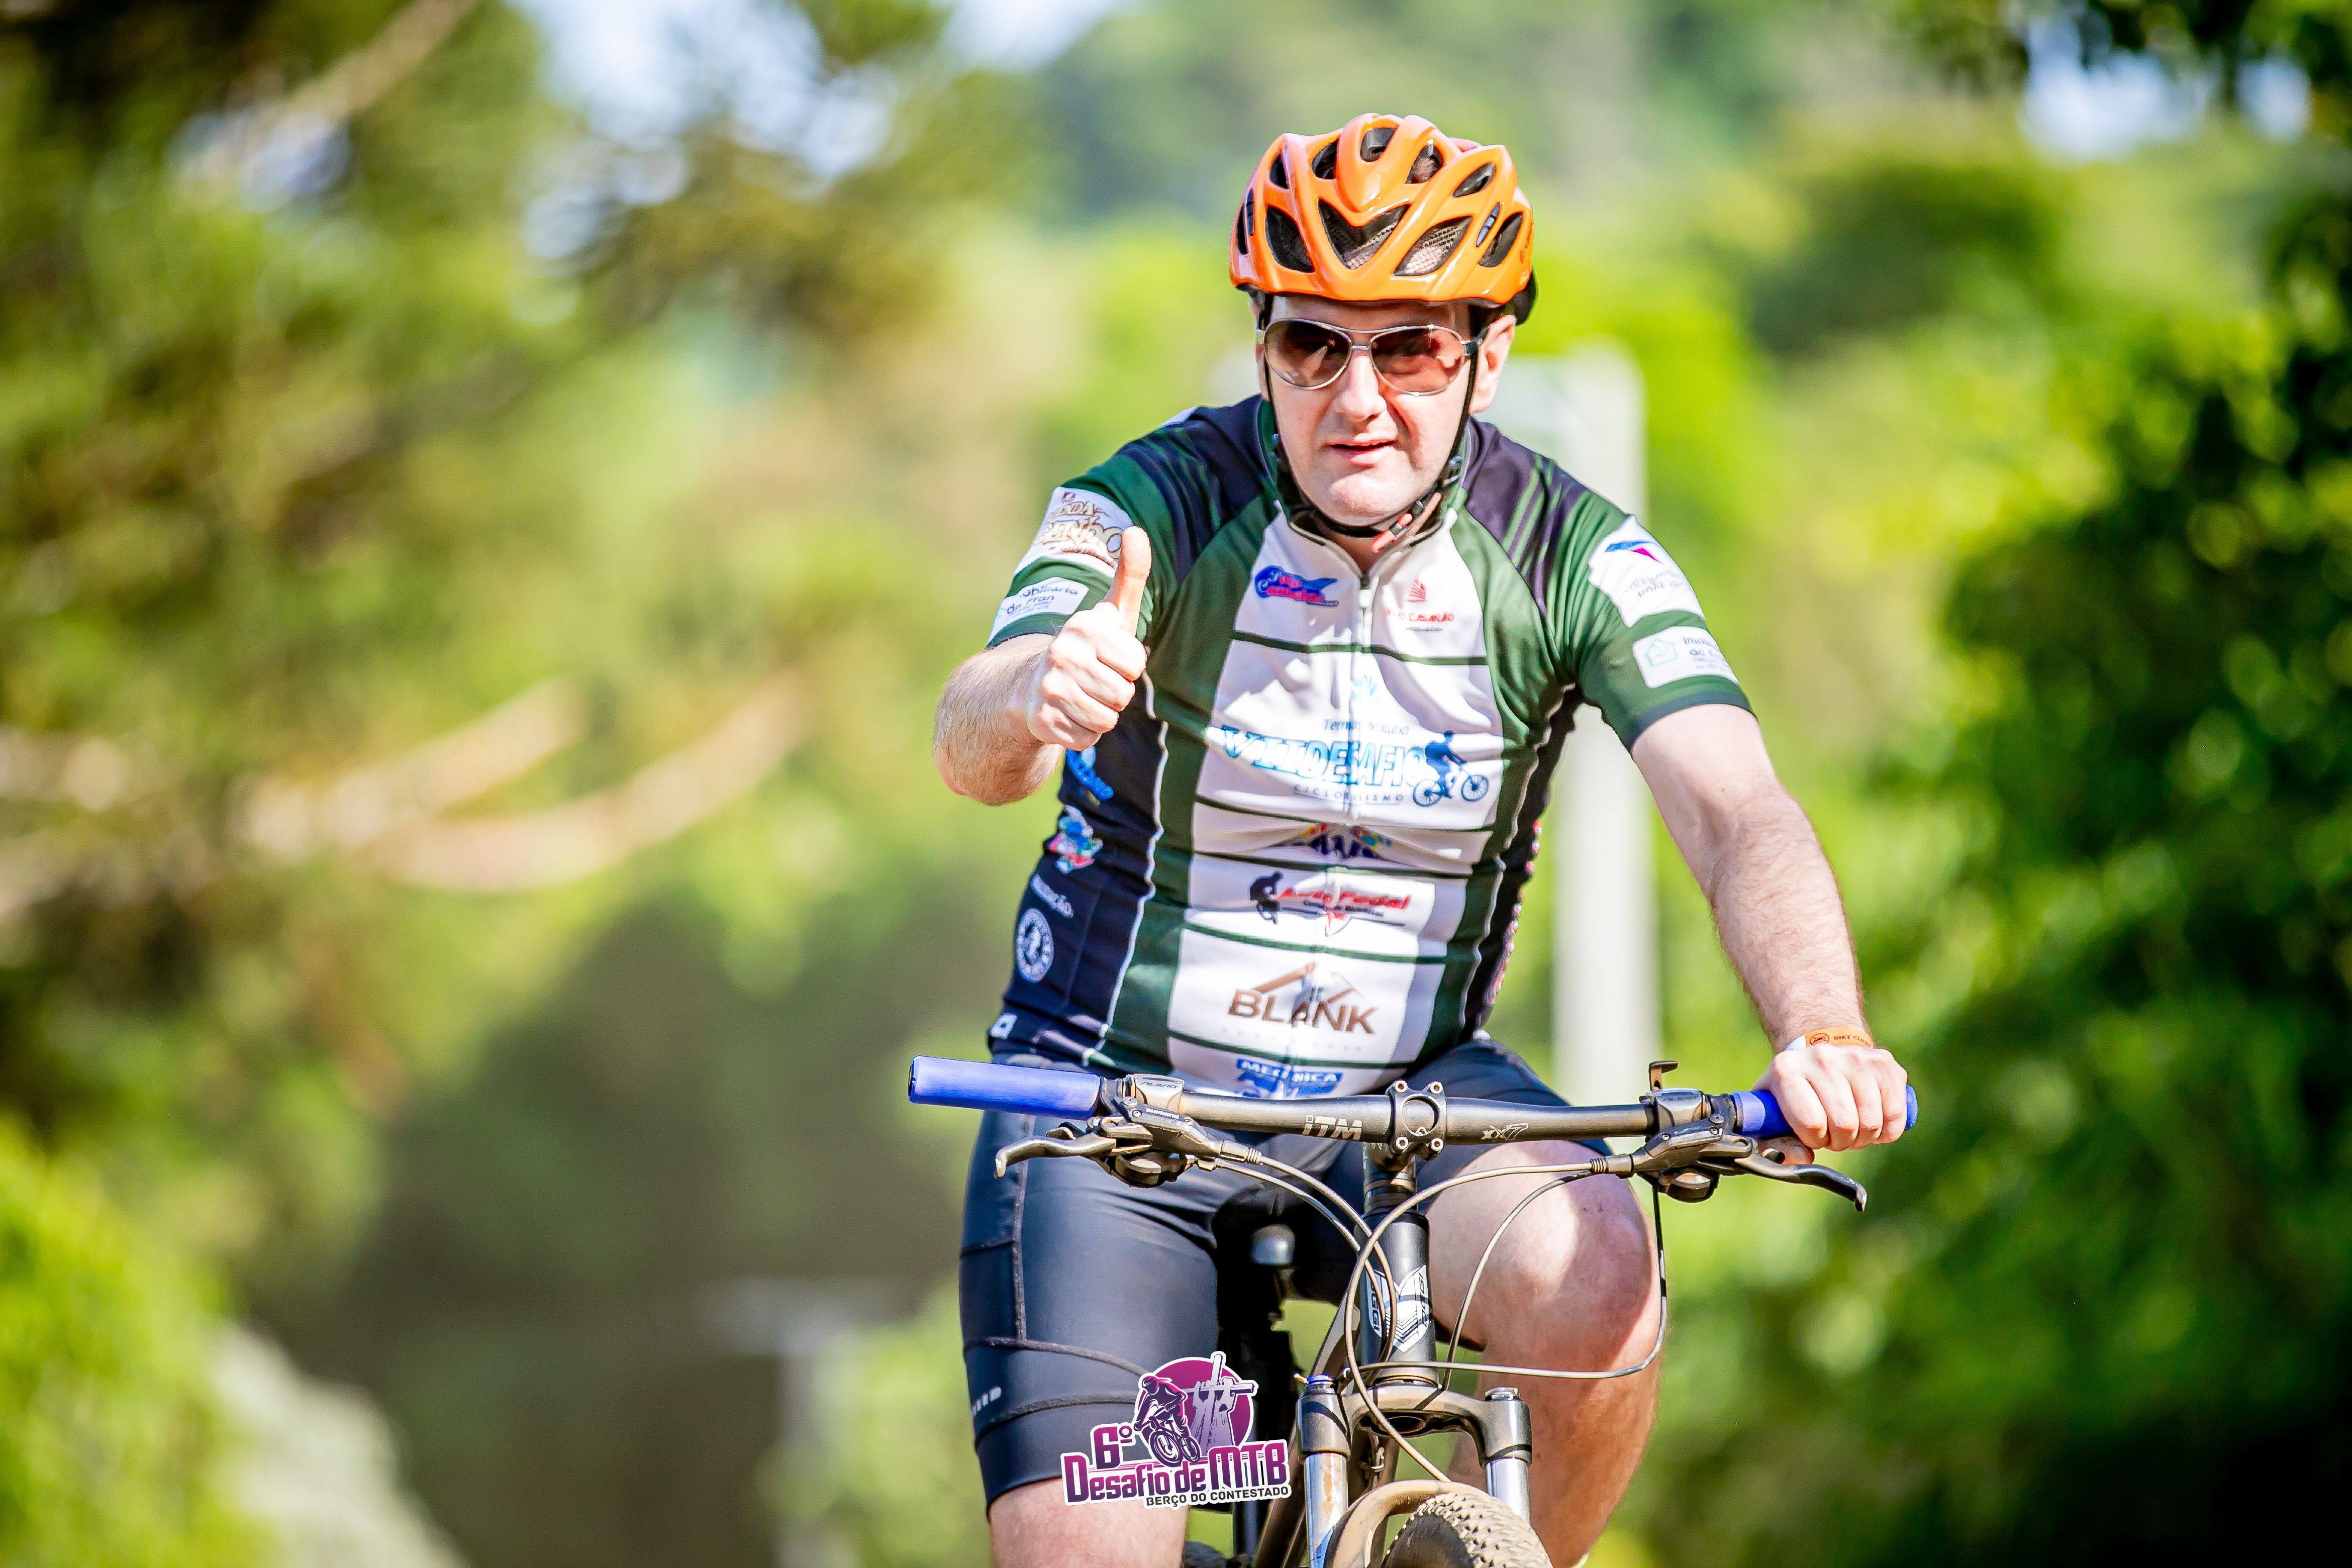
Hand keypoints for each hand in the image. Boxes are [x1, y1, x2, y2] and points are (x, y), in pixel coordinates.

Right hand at [1019, 529, 1151, 748]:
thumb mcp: (1111, 614)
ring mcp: (1049, 688)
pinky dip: (1082, 733)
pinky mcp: (1041, 720)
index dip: (1127, 666)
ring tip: (1081, 697)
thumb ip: (1130, 575)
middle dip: (1114, 694)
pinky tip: (1067, 715)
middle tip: (1093, 681)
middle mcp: (1063, 653)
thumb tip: (1135, 530)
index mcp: (1084, 626)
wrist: (1030, 686)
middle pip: (1123, 694)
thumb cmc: (1086, 649)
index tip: (1107, 658)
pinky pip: (1086, 739)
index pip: (1136, 663)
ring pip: (1107, 719)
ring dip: (1099, 715)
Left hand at [1751, 1034, 1907, 1163]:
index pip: (1811, 1123)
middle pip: (1844, 1124)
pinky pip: (1895, 1114)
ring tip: (1852, 1127)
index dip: (1815, 1140)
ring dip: (1864, 1137)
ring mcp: (1855, 1057)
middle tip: (1835, 1134)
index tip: (1813, 1134)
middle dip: (1840, 1141)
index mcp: (1786, 1069)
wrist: (1820, 1058)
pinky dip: (1887, 1132)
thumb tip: (1802, 1158)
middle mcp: (1820, 1057)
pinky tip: (1874, 1124)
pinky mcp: (1884, 1063)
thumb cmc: (1795, 1096)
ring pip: (1871, 1122)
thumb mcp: (1773, 1117)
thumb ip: (1775, 1144)